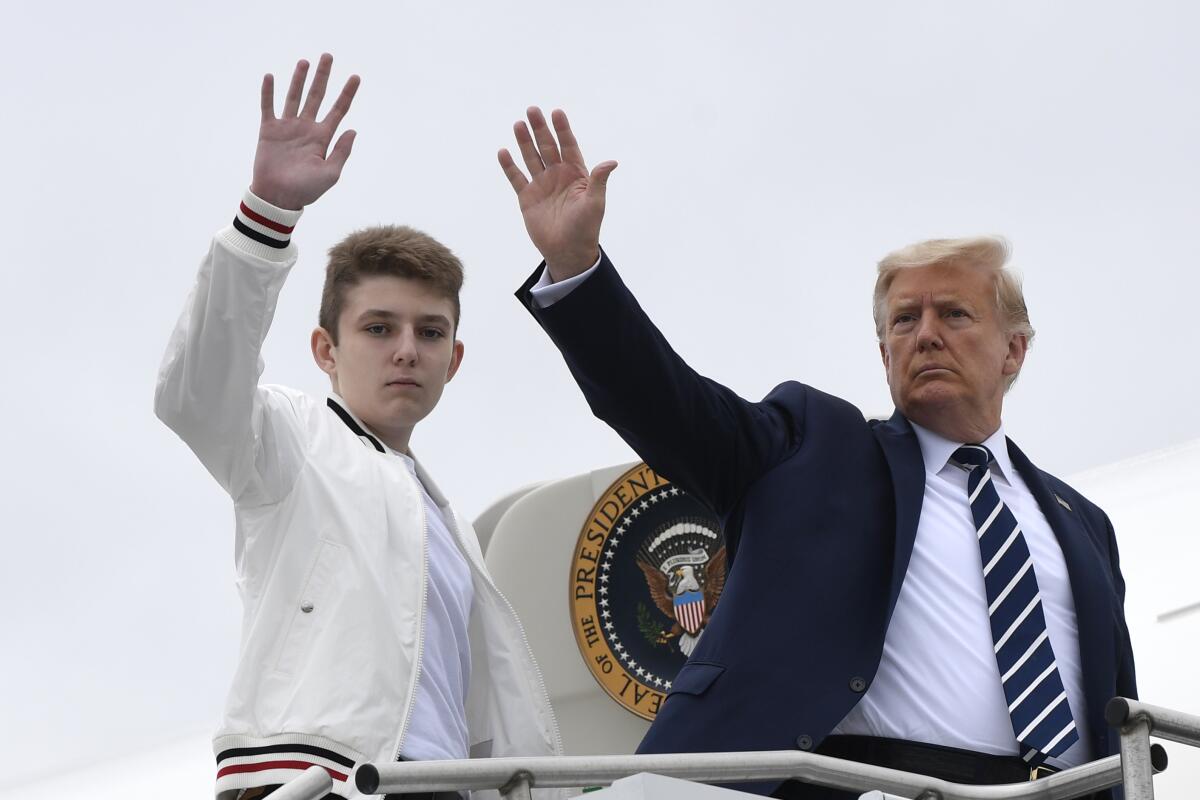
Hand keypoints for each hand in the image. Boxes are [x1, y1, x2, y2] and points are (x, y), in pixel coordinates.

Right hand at [250, 54, 360, 209]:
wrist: (278, 198)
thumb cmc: (306, 190)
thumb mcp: (330, 174)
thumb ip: (341, 152)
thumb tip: (353, 130)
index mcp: (323, 137)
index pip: (338, 110)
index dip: (347, 93)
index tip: (356, 76)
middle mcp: (306, 128)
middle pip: (317, 96)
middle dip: (323, 76)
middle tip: (328, 56)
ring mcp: (287, 128)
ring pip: (294, 97)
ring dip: (299, 79)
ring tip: (305, 62)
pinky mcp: (269, 130)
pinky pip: (268, 107)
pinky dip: (269, 92)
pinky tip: (270, 76)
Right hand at [498, 107, 616, 280]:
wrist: (568, 251)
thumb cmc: (586, 228)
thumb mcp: (595, 203)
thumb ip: (599, 181)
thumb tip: (611, 162)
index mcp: (576, 174)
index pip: (568, 145)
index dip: (562, 129)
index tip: (557, 113)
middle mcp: (558, 175)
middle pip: (548, 146)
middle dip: (540, 129)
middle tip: (532, 109)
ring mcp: (541, 185)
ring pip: (531, 157)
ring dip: (524, 141)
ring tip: (518, 124)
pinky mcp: (527, 197)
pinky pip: (516, 177)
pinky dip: (509, 165)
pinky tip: (503, 152)